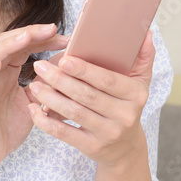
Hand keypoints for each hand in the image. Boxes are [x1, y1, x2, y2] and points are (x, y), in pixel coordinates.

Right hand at [0, 23, 68, 176]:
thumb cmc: (8, 126)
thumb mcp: (34, 102)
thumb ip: (45, 84)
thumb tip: (65, 69)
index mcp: (8, 71)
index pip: (25, 45)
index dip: (43, 38)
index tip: (66, 38)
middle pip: (9, 42)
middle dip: (31, 33)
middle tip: (52, 29)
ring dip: (9, 43)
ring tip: (27, 36)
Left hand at [25, 29, 155, 168]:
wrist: (125, 147)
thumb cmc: (127, 105)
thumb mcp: (141, 82)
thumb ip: (143, 56)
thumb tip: (146, 33)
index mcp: (136, 95)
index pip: (108, 80)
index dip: (85, 70)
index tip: (64, 59)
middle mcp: (125, 115)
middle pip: (87, 95)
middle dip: (60, 80)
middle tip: (40, 66)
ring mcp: (108, 133)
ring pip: (74, 113)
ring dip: (50, 98)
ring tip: (34, 84)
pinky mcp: (92, 147)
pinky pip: (65, 134)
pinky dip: (47, 122)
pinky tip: (34, 109)